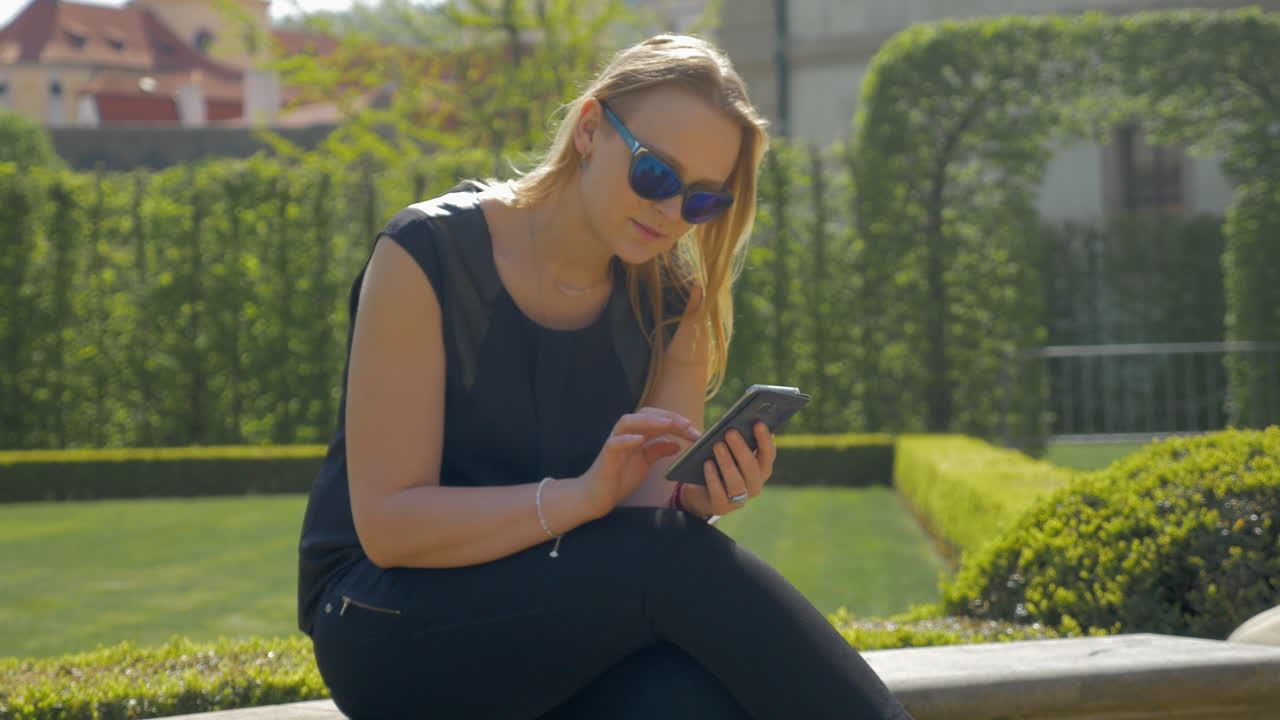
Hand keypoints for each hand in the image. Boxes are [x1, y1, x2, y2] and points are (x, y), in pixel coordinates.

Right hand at [578, 408, 700, 518]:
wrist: (596, 496)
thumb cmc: (618, 477)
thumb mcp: (644, 463)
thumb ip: (658, 450)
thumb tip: (677, 443)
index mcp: (636, 435)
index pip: (657, 419)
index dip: (676, 421)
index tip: (695, 431)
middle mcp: (625, 435)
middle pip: (645, 414)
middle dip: (667, 417)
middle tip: (688, 425)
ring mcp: (614, 443)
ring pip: (628, 422)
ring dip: (648, 421)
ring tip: (667, 424)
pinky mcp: (605, 457)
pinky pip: (614, 443)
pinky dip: (626, 439)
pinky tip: (639, 439)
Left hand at [680, 421, 776, 518]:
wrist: (701, 492)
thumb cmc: (719, 465)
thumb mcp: (729, 452)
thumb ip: (735, 441)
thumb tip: (734, 424)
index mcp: (761, 469)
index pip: (769, 454)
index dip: (765, 440)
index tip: (758, 423)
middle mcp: (754, 485)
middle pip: (752, 467)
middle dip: (741, 449)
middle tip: (730, 432)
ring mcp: (739, 499)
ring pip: (736, 482)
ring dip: (727, 463)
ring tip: (717, 445)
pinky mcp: (722, 507)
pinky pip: (718, 492)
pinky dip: (713, 477)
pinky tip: (707, 464)